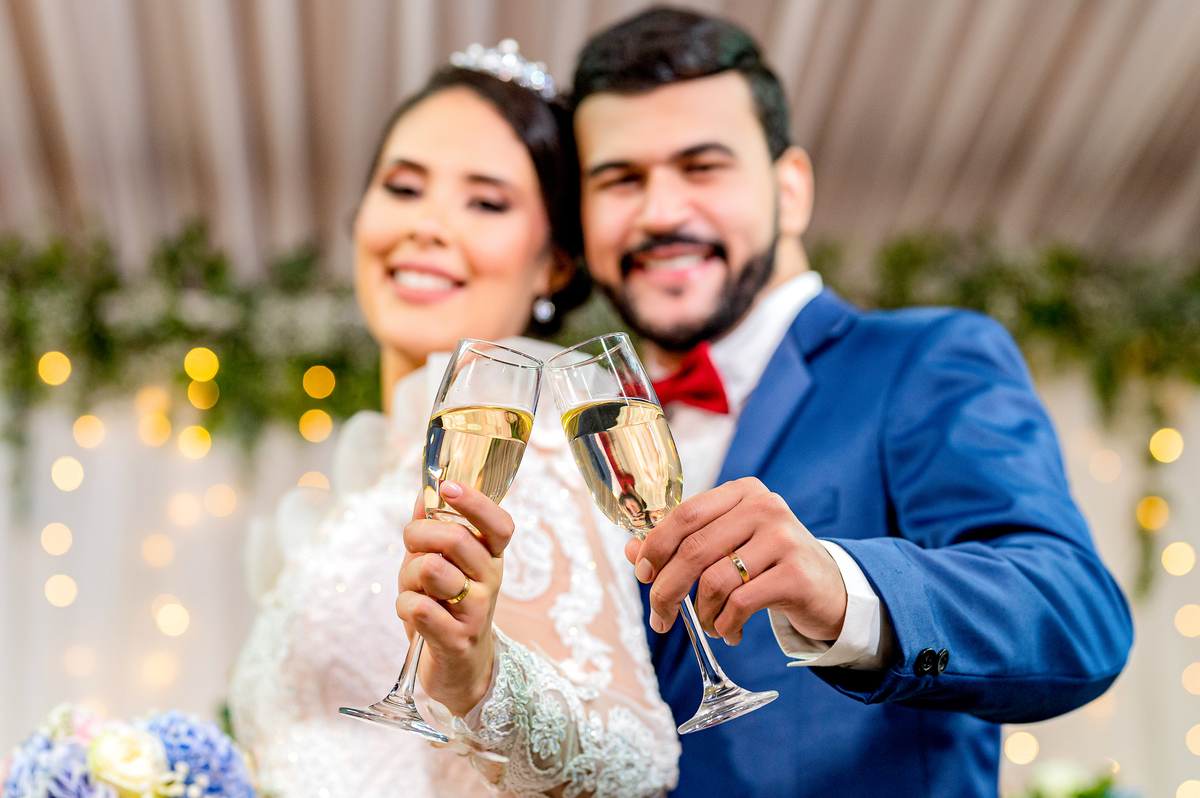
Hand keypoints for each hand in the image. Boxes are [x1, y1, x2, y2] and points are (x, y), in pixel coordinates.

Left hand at [396, 481, 513, 715]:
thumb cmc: (447, 607)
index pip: (499, 524)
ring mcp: (477, 612)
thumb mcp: (443, 563)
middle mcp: (491, 580)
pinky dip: (403, 605)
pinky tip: (413, 614)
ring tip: (415, 589)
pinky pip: (417, 606)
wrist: (459, 668)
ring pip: (430, 568)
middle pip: (454, 538)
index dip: (476, 502)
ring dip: (408, 576)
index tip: (449, 486)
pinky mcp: (456, 639)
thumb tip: (424, 490)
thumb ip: (435, 527)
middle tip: (411, 549)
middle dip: (418, 535)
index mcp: (491, 557)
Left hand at [624, 477, 846, 645]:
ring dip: (702, 614)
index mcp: (742, 492)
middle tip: (660, 619)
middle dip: (667, 590)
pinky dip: (725, 625)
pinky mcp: (795, 574)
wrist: (830, 589)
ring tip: (710, 625)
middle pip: (694, 550)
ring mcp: (783, 538)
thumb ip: (682, 545)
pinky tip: (730, 631)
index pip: (685, 514)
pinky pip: (739, 604)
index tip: (643, 575)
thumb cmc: (768, 564)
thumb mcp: (728, 547)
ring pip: (714, 581)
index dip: (656, 546)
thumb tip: (632, 552)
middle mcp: (764, 507)